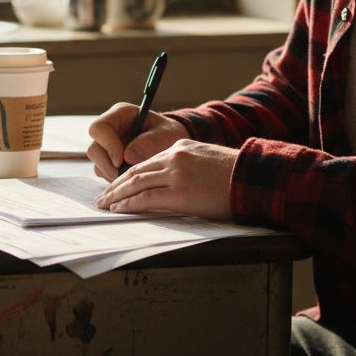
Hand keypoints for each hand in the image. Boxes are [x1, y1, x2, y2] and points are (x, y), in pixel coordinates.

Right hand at [87, 102, 186, 180]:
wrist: (171, 143)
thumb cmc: (169, 134)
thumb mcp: (166, 134)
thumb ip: (150, 142)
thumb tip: (128, 157)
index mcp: (120, 114)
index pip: (99, 128)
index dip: (107, 145)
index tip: (121, 161)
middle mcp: (109, 129)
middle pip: (94, 150)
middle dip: (109, 166)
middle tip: (128, 175)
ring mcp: (106, 146)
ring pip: (97, 164)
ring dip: (113, 174)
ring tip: (136, 177)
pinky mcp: (108, 160)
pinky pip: (104, 173)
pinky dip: (116, 179)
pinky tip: (133, 179)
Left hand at [93, 139, 237, 218]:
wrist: (252, 177)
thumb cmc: (236, 174)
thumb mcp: (206, 160)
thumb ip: (186, 167)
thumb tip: (171, 183)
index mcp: (180, 147)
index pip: (146, 162)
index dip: (128, 174)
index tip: (118, 184)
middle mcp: (174, 157)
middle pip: (136, 171)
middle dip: (116, 185)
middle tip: (103, 196)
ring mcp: (175, 174)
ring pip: (135, 184)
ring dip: (116, 195)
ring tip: (104, 204)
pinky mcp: (178, 193)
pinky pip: (145, 199)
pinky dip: (129, 204)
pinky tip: (119, 209)